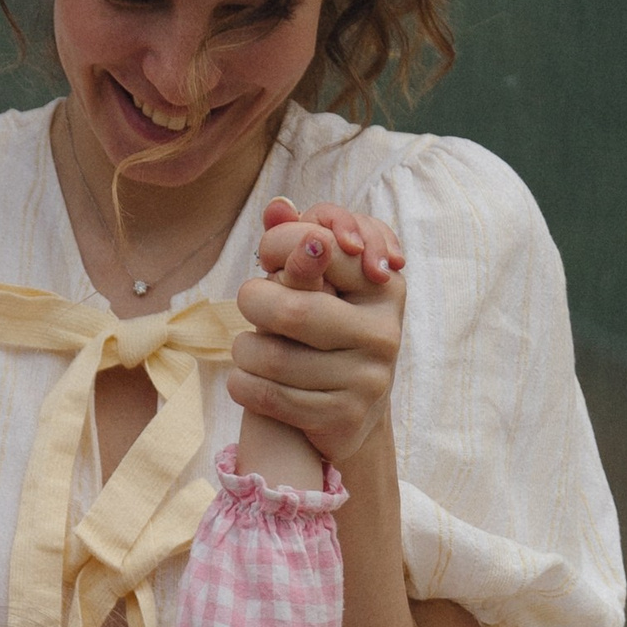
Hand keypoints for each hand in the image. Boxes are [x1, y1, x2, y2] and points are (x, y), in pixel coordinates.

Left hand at [230, 199, 407, 466]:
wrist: (351, 414)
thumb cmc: (328, 331)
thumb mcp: (321, 283)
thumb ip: (299, 241)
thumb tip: (277, 207)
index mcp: (384, 287)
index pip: (323, 245)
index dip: (281, 244)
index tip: (268, 256)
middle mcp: (384, 333)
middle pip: (293, 309)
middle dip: (255, 301)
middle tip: (248, 301)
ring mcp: (368, 380)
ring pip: (275, 358)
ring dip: (244, 350)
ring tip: (245, 348)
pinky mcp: (344, 418)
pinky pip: (272, 398)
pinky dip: (244, 386)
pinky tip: (242, 379)